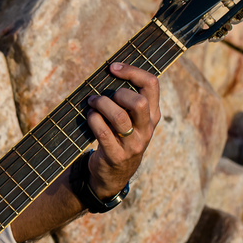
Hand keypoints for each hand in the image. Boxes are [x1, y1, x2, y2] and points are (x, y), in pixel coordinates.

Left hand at [84, 63, 160, 197]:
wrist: (114, 174)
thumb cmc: (119, 137)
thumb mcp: (131, 120)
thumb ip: (126, 100)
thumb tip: (108, 71)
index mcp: (152, 115)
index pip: (152, 85)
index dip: (132, 71)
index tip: (113, 67)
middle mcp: (146, 129)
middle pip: (139, 102)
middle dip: (117, 93)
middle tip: (103, 95)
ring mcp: (133, 144)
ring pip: (119, 117)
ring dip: (101, 105)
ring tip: (92, 103)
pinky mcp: (116, 155)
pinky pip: (103, 132)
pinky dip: (93, 120)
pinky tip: (89, 117)